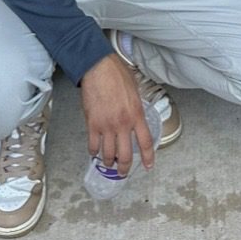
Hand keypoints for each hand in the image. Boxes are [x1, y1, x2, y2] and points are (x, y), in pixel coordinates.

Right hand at [80, 54, 155, 174]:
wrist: (98, 68)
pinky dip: (93, 152)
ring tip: (109, 163)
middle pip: (126, 155)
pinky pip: (93, 146)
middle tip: (123, 172)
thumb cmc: (117, 74)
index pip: (145, 142)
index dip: (147, 157)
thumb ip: (136, 108)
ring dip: (109, 162)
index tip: (148, 166)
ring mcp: (106, 126)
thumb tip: (136, 117)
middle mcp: (123, 124)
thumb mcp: (135, 91)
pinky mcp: (92, 124)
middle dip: (124, 168)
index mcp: (136, 114)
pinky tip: (94, 152)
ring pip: (108, 154)